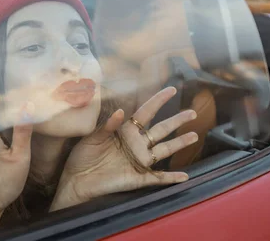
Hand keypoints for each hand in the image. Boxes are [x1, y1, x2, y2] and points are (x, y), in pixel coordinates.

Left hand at [51, 87, 196, 210]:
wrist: (76, 179)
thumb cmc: (82, 155)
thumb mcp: (93, 137)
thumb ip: (108, 125)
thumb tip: (122, 111)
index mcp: (125, 131)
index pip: (146, 113)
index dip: (158, 101)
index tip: (171, 89)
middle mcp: (136, 144)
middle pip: (161, 129)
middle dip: (177, 121)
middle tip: (192, 112)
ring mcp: (138, 161)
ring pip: (164, 150)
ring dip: (179, 143)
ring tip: (194, 136)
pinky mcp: (137, 178)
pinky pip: (157, 178)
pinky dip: (171, 178)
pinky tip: (185, 176)